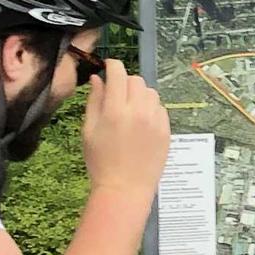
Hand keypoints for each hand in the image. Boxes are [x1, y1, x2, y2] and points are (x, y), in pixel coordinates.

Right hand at [81, 62, 171, 200]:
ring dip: (139, 94)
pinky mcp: (166, 130)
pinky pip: (160, 108)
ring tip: (129, 110)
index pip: (118, 73)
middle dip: (125, 82)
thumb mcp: (89, 130)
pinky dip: (150, 109)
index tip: (109, 67)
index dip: (112, 66)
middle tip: (117, 95)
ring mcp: (155, 121)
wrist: (124, 188)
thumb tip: (97, 78)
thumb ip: (94, 101)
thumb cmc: (100, 162)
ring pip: (150, 92)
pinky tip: (141, 123)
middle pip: (135, 80)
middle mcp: (138, 111)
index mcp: (115, 111)